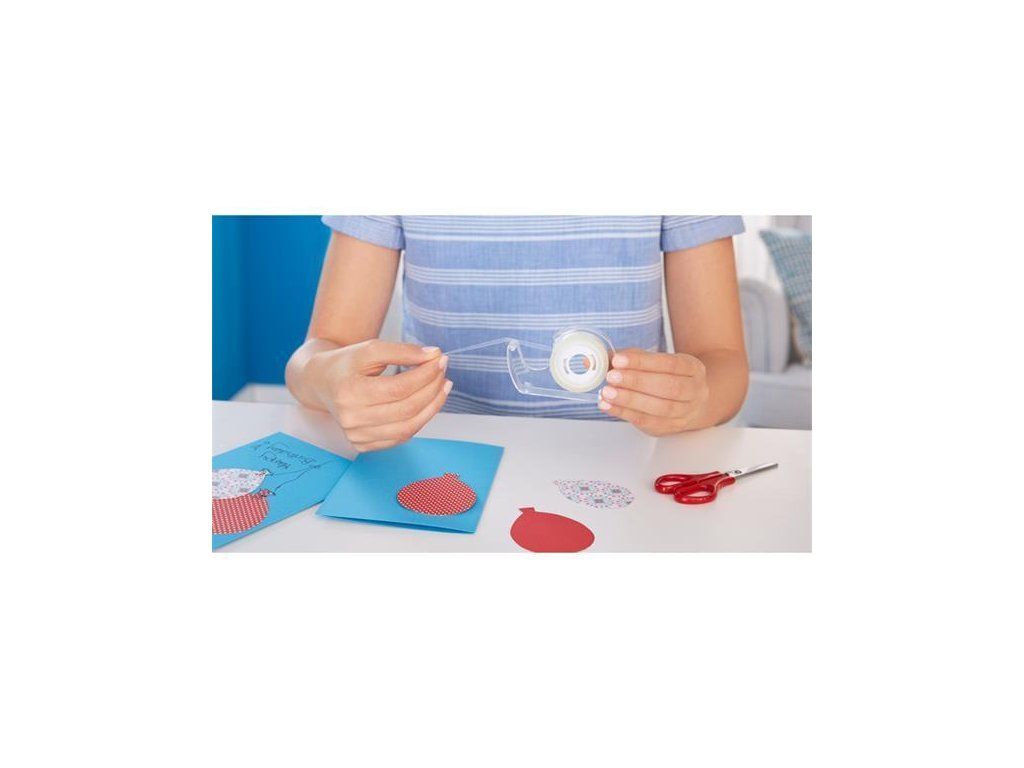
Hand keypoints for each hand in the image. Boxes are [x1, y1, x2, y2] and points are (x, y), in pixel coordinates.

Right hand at [310, 340, 451, 451]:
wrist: (322, 383)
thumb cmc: (347, 364)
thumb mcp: (370, 349)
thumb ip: (401, 351)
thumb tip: (434, 355)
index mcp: (348, 392)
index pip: (399, 388)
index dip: (425, 375)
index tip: (440, 360)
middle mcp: (351, 419)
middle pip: (406, 408)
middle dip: (432, 388)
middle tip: (443, 371)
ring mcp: (356, 436)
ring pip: (408, 427)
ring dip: (432, 407)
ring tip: (442, 387)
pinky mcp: (363, 445)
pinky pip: (401, 437)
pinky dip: (419, 420)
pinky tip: (427, 403)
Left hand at [598, 348, 708, 435]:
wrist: (689, 401)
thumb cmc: (668, 377)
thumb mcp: (656, 361)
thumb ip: (634, 358)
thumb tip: (608, 357)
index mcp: (692, 368)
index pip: (669, 363)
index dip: (642, 362)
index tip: (618, 360)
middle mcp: (694, 390)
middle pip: (668, 387)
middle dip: (637, 382)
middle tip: (612, 377)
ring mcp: (686, 412)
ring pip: (660, 408)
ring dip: (630, 400)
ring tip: (608, 392)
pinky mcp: (671, 427)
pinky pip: (648, 422)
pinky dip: (625, 413)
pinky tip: (609, 406)